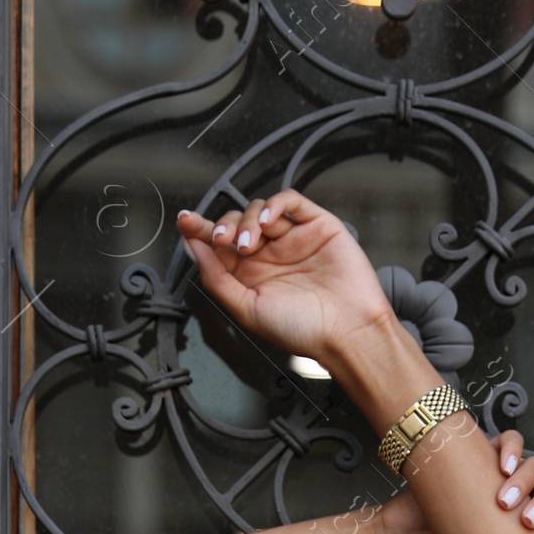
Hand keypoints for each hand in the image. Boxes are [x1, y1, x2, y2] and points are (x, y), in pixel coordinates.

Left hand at [176, 191, 394, 364]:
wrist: (348, 331)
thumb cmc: (304, 331)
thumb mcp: (247, 310)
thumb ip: (217, 278)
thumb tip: (194, 247)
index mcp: (252, 277)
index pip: (221, 246)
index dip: (201, 231)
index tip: (185, 222)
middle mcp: (271, 256)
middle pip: (237, 223)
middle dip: (225, 227)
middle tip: (223, 241)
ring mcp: (293, 239)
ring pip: (260, 210)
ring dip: (247, 220)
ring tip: (249, 243)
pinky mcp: (317, 226)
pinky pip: (291, 202)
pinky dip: (274, 203)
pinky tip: (266, 219)